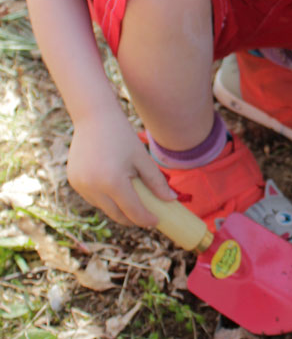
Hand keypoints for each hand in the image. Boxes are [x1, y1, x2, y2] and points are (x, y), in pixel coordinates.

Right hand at [67, 109, 175, 227]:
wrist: (94, 117)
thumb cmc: (122, 136)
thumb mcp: (142, 159)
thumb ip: (156, 182)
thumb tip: (171, 200)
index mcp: (113, 182)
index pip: (132, 211)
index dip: (146, 219)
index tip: (156, 221)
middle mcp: (93, 187)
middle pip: (116, 215)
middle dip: (132, 219)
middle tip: (146, 216)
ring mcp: (80, 185)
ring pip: (103, 208)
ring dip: (118, 209)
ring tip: (132, 201)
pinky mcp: (73, 181)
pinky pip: (93, 198)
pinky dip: (105, 199)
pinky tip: (115, 190)